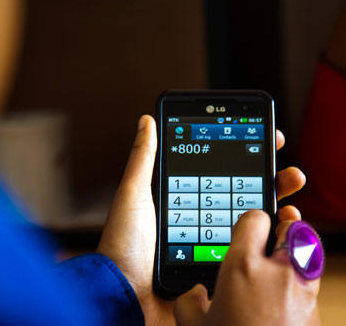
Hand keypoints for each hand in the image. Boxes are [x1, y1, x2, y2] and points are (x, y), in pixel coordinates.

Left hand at [97, 115, 305, 325]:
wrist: (125, 293)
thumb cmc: (123, 244)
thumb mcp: (134, 193)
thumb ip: (144, 158)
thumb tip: (147, 120)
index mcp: (184, 199)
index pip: (220, 170)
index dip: (244, 153)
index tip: (264, 137)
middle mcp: (202, 218)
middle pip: (242, 192)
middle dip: (268, 175)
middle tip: (285, 166)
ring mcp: (213, 242)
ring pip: (253, 218)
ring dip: (277, 200)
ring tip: (291, 186)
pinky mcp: (220, 265)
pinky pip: (251, 248)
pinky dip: (273, 234)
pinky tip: (284, 222)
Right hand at [174, 211, 320, 325]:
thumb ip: (189, 301)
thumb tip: (195, 294)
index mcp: (244, 267)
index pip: (254, 219)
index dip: (249, 220)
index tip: (244, 229)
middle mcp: (279, 272)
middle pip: (293, 227)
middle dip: (285, 225)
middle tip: (276, 228)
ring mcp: (303, 290)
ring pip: (310, 250)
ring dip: (299, 247)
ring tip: (285, 253)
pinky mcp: (316, 310)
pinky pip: (312, 279)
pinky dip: (303, 276)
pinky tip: (287, 290)